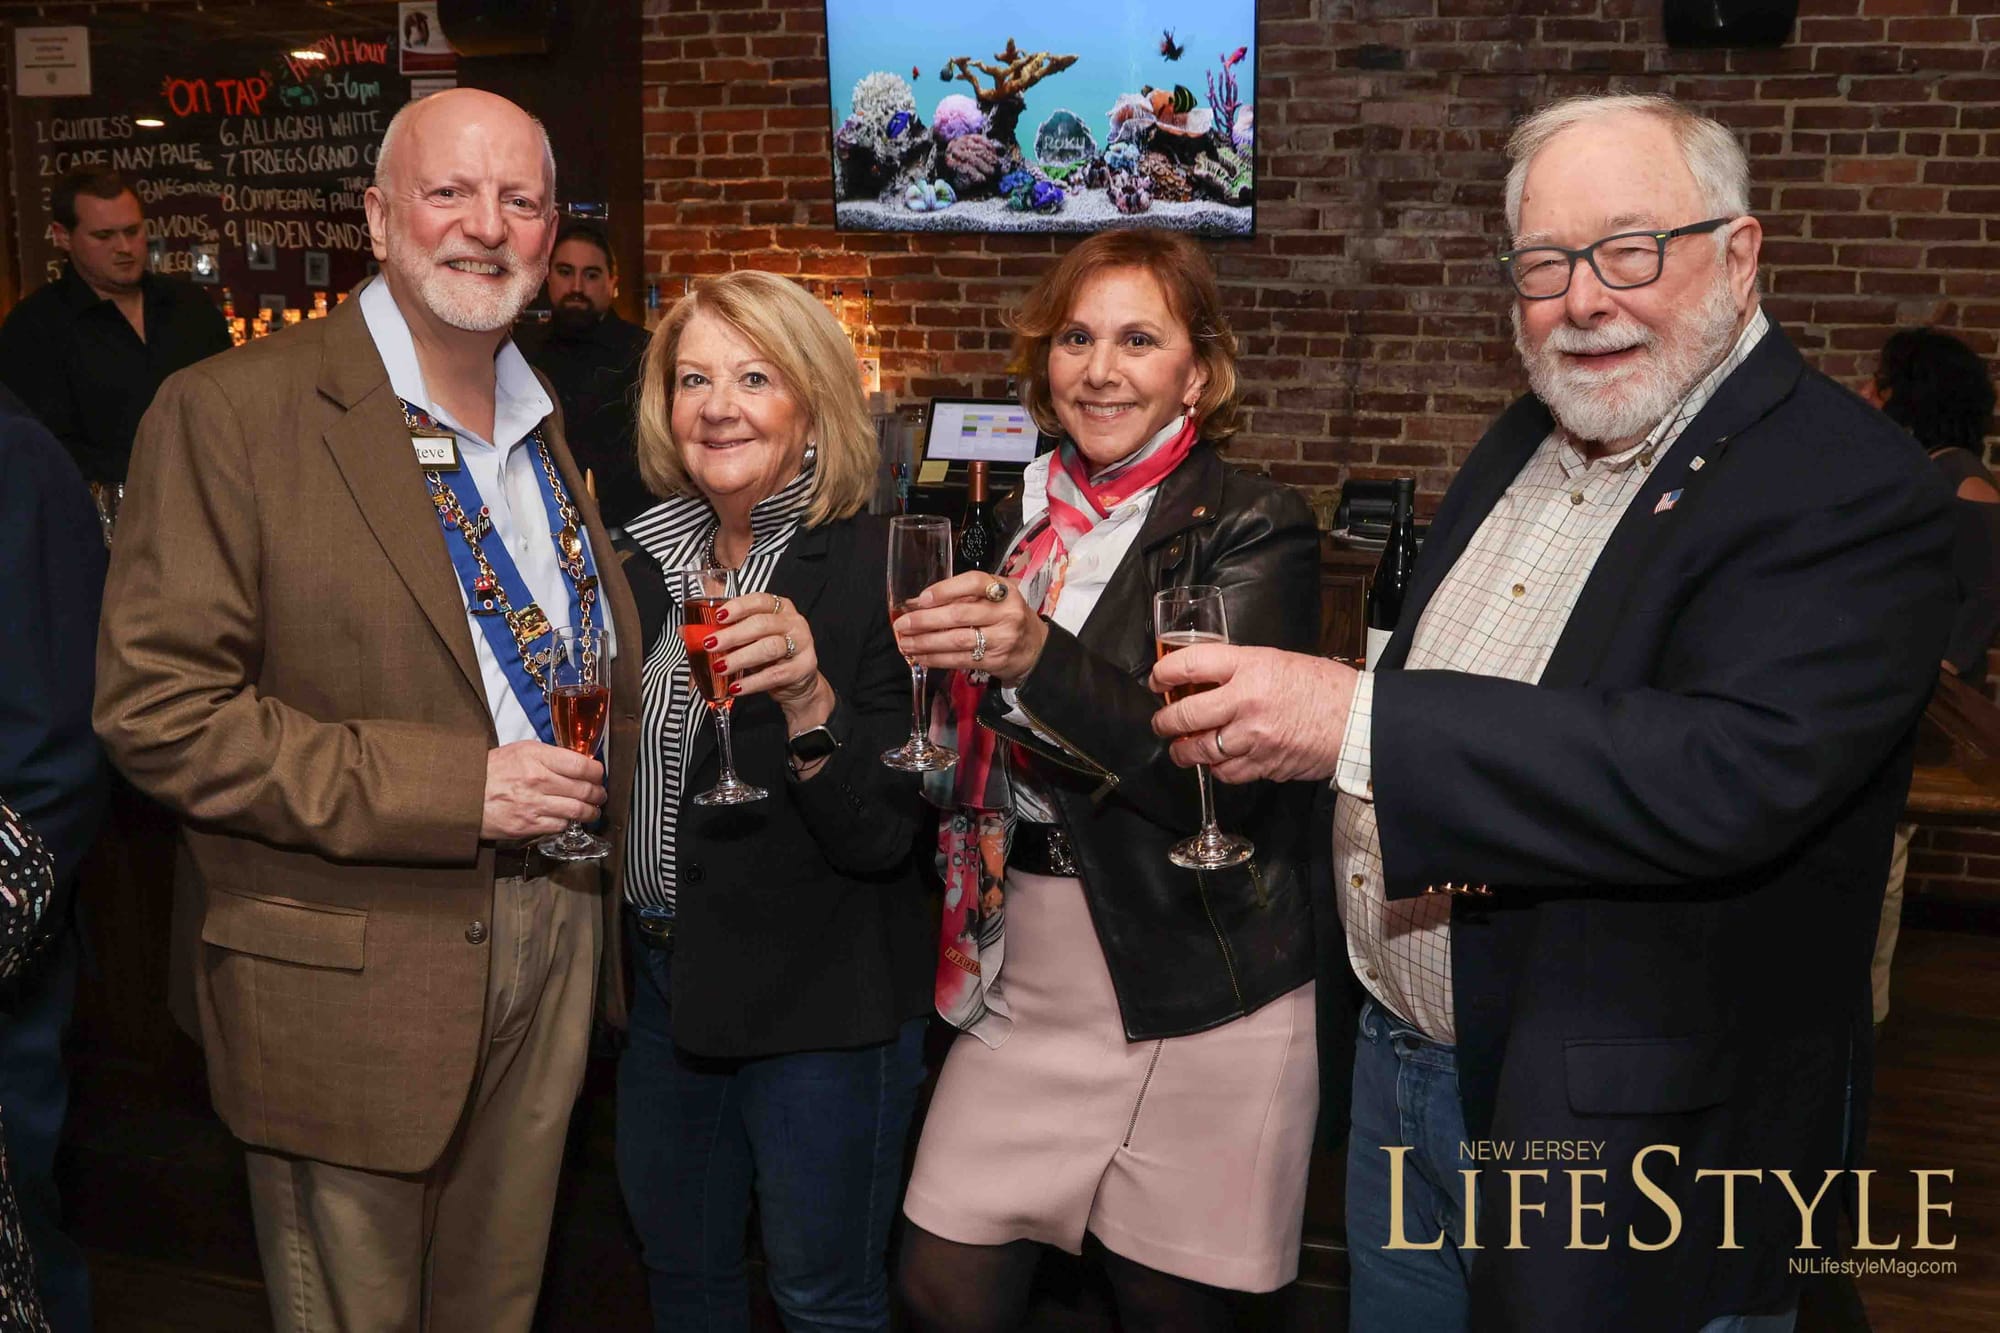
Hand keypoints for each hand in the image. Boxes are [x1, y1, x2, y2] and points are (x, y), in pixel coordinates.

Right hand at [481, 740, 606, 840]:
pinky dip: (569, 823)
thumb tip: (578, 762)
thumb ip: (550, 755)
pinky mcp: (528, 825)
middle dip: (598, 793)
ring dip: (591, 812)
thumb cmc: (492, 770)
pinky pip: (560, 826)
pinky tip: (569, 819)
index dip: (597, 772)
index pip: (581, 765)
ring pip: (578, 810)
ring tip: (593, 810)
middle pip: (584, 789)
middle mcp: (538, 780)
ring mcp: (533, 805)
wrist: (464, 794)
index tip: (599, 775)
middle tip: (600, 794)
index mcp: (536, 757)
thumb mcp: (521, 750)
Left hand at [704, 590, 833, 730]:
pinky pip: (774, 675)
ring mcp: (802, 644)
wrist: (797, 683)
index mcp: (779, 607)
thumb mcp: (747, 640)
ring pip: (769, 648)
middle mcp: (793, 622)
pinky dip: (752, 682)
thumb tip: (685, 631)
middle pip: (761, 624)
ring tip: (720, 667)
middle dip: (732, 635)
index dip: (738, 607)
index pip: (759, 600)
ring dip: (741, 658)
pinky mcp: (803, 668)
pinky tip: (736, 687)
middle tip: (710, 645)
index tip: (718, 617)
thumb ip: (722, 632)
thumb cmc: (769, 655)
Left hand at [894, 572, 1048, 685]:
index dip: (945, 589)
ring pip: (956, 640)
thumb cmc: (1007, 617)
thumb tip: (918, 602)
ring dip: (926, 642)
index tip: (921, 598)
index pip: (974, 583)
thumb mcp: (995, 598)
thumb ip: (964, 596)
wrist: (1035, 649)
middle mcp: (1006, 612)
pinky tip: (920, 657)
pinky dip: (936, 659)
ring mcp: (1002, 638)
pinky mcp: (995, 661)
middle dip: (925, 620)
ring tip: (905, 643)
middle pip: (959, 614)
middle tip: (902, 625)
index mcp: (1004, 590)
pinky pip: (959, 660)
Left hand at [1150, 645, 1357, 783]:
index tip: (1158, 681)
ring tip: (1180, 748)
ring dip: (1184, 751)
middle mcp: (1247, 700)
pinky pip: (1226, 771)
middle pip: (1186, 714)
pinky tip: (1216, 761)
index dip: (1164, 674)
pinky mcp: (1263, 763)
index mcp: (1250, 666)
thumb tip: (1205, 680)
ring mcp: (1253, 736)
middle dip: (1165, 721)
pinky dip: (1216, 768)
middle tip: (1162, 722)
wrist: (1357, 719)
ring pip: (1201, 749)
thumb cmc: (1324, 687)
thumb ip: (1240, 670)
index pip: (1191, 664)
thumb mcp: (1277, 661)